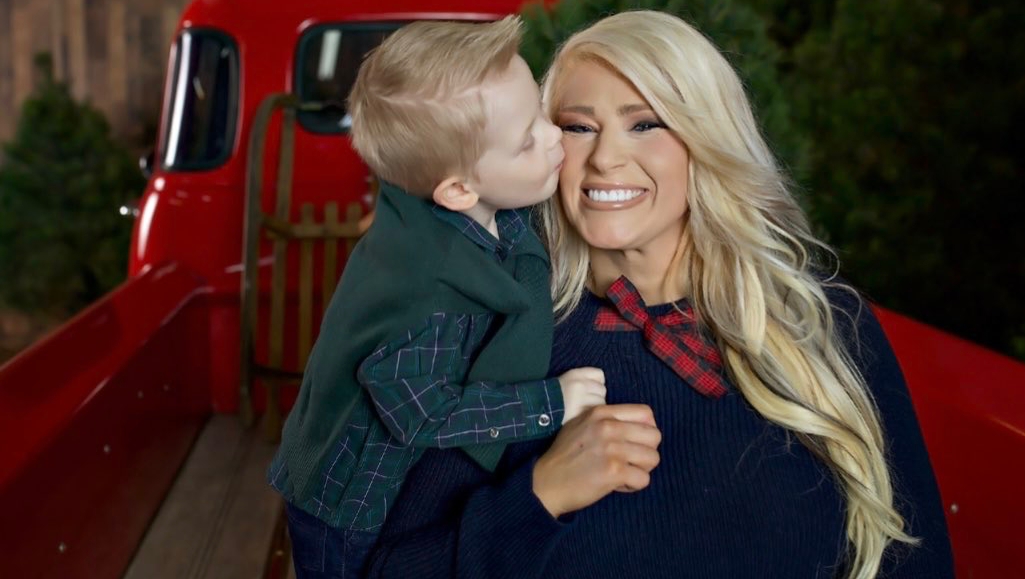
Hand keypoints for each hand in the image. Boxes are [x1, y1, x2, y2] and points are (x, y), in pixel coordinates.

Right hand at [532, 404, 660, 517]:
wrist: (546, 482)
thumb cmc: (564, 455)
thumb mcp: (581, 425)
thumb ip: (607, 420)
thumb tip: (637, 426)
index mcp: (601, 413)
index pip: (646, 413)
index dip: (646, 430)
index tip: (635, 442)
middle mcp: (609, 427)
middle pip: (654, 436)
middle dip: (646, 451)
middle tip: (630, 461)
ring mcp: (612, 449)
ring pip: (653, 458)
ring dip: (640, 469)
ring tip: (622, 473)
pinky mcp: (614, 472)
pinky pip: (644, 479)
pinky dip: (633, 486)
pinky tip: (617, 485)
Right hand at [558, 367, 606, 423]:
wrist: (537, 410)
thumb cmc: (554, 396)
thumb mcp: (566, 380)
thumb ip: (583, 380)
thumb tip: (601, 387)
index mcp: (575, 374)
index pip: (599, 375)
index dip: (596, 383)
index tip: (590, 390)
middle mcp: (579, 384)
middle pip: (602, 389)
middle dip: (596, 397)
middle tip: (585, 403)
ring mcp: (580, 399)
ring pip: (601, 403)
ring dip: (595, 408)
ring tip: (583, 411)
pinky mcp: (580, 413)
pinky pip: (595, 414)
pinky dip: (592, 417)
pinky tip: (583, 418)